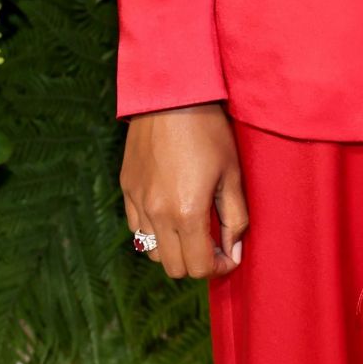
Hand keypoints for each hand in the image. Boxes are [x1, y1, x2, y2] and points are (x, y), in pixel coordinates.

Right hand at [120, 102, 247, 279]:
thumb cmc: (208, 130)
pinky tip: (170, 211)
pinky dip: (154, 231)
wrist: (171, 96)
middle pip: (174, 267)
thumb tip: (234, 250)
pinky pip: (136, 228)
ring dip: (174, 249)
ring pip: (152, 251)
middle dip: (197, 262)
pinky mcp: (127, 189)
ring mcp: (138, 202)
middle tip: (213, 243)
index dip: (219, 267)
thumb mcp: (232, 173)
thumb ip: (236, 217)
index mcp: (187, 212)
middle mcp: (157, 214)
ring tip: (191, 228)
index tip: (229, 255)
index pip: (200, 266)